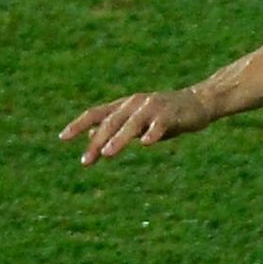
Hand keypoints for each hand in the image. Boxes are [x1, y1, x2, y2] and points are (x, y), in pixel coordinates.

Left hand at [60, 88, 214, 165]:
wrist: (199, 102)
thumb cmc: (165, 115)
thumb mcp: (136, 121)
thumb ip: (115, 127)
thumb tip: (91, 137)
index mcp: (124, 105)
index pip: (96, 114)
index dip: (79, 125)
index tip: (63, 138)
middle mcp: (135, 104)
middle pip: (111, 122)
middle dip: (97, 142)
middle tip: (86, 160)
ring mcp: (153, 108)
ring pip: (132, 124)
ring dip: (119, 139)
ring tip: (108, 153)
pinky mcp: (171, 114)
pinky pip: (160, 125)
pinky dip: (152, 133)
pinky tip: (146, 143)